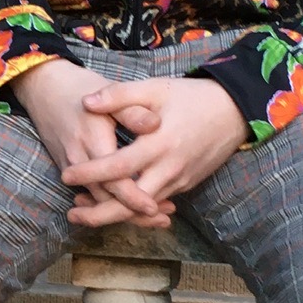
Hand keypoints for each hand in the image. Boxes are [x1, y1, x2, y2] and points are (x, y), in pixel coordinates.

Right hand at [9, 59, 172, 228]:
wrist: (43, 87)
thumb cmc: (80, 87)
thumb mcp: (108, 92)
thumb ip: (131, 110)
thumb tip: (155, 123)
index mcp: (92, 140)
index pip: (113, 180)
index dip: (134, 197)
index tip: (156, 207)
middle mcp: (79, 159)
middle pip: (106, 198)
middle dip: (133, 213)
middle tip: (163, 220)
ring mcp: (71, 167)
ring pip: (98, 199)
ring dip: (124, 210)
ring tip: (155, 215)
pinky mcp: (69, 169)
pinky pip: (91, 192)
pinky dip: (110, 202)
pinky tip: (129, 207)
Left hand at [62, 76, 247, 224]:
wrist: (235, 111)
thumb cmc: (192, 97)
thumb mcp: (156, 88)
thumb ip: (120, 95)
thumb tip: (86, 102)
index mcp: (159, 143)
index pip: (119, 166)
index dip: (91, 174)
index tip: (66, 175)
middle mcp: (169, 168)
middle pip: (131, 203)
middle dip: (101, 213)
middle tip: (72, 213)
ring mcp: (179, 180)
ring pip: (143, 209)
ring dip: (114, 214)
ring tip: (85, 211)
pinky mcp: (185, 185)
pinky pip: (156, 203)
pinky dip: (134, 208)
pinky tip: (115, 205)